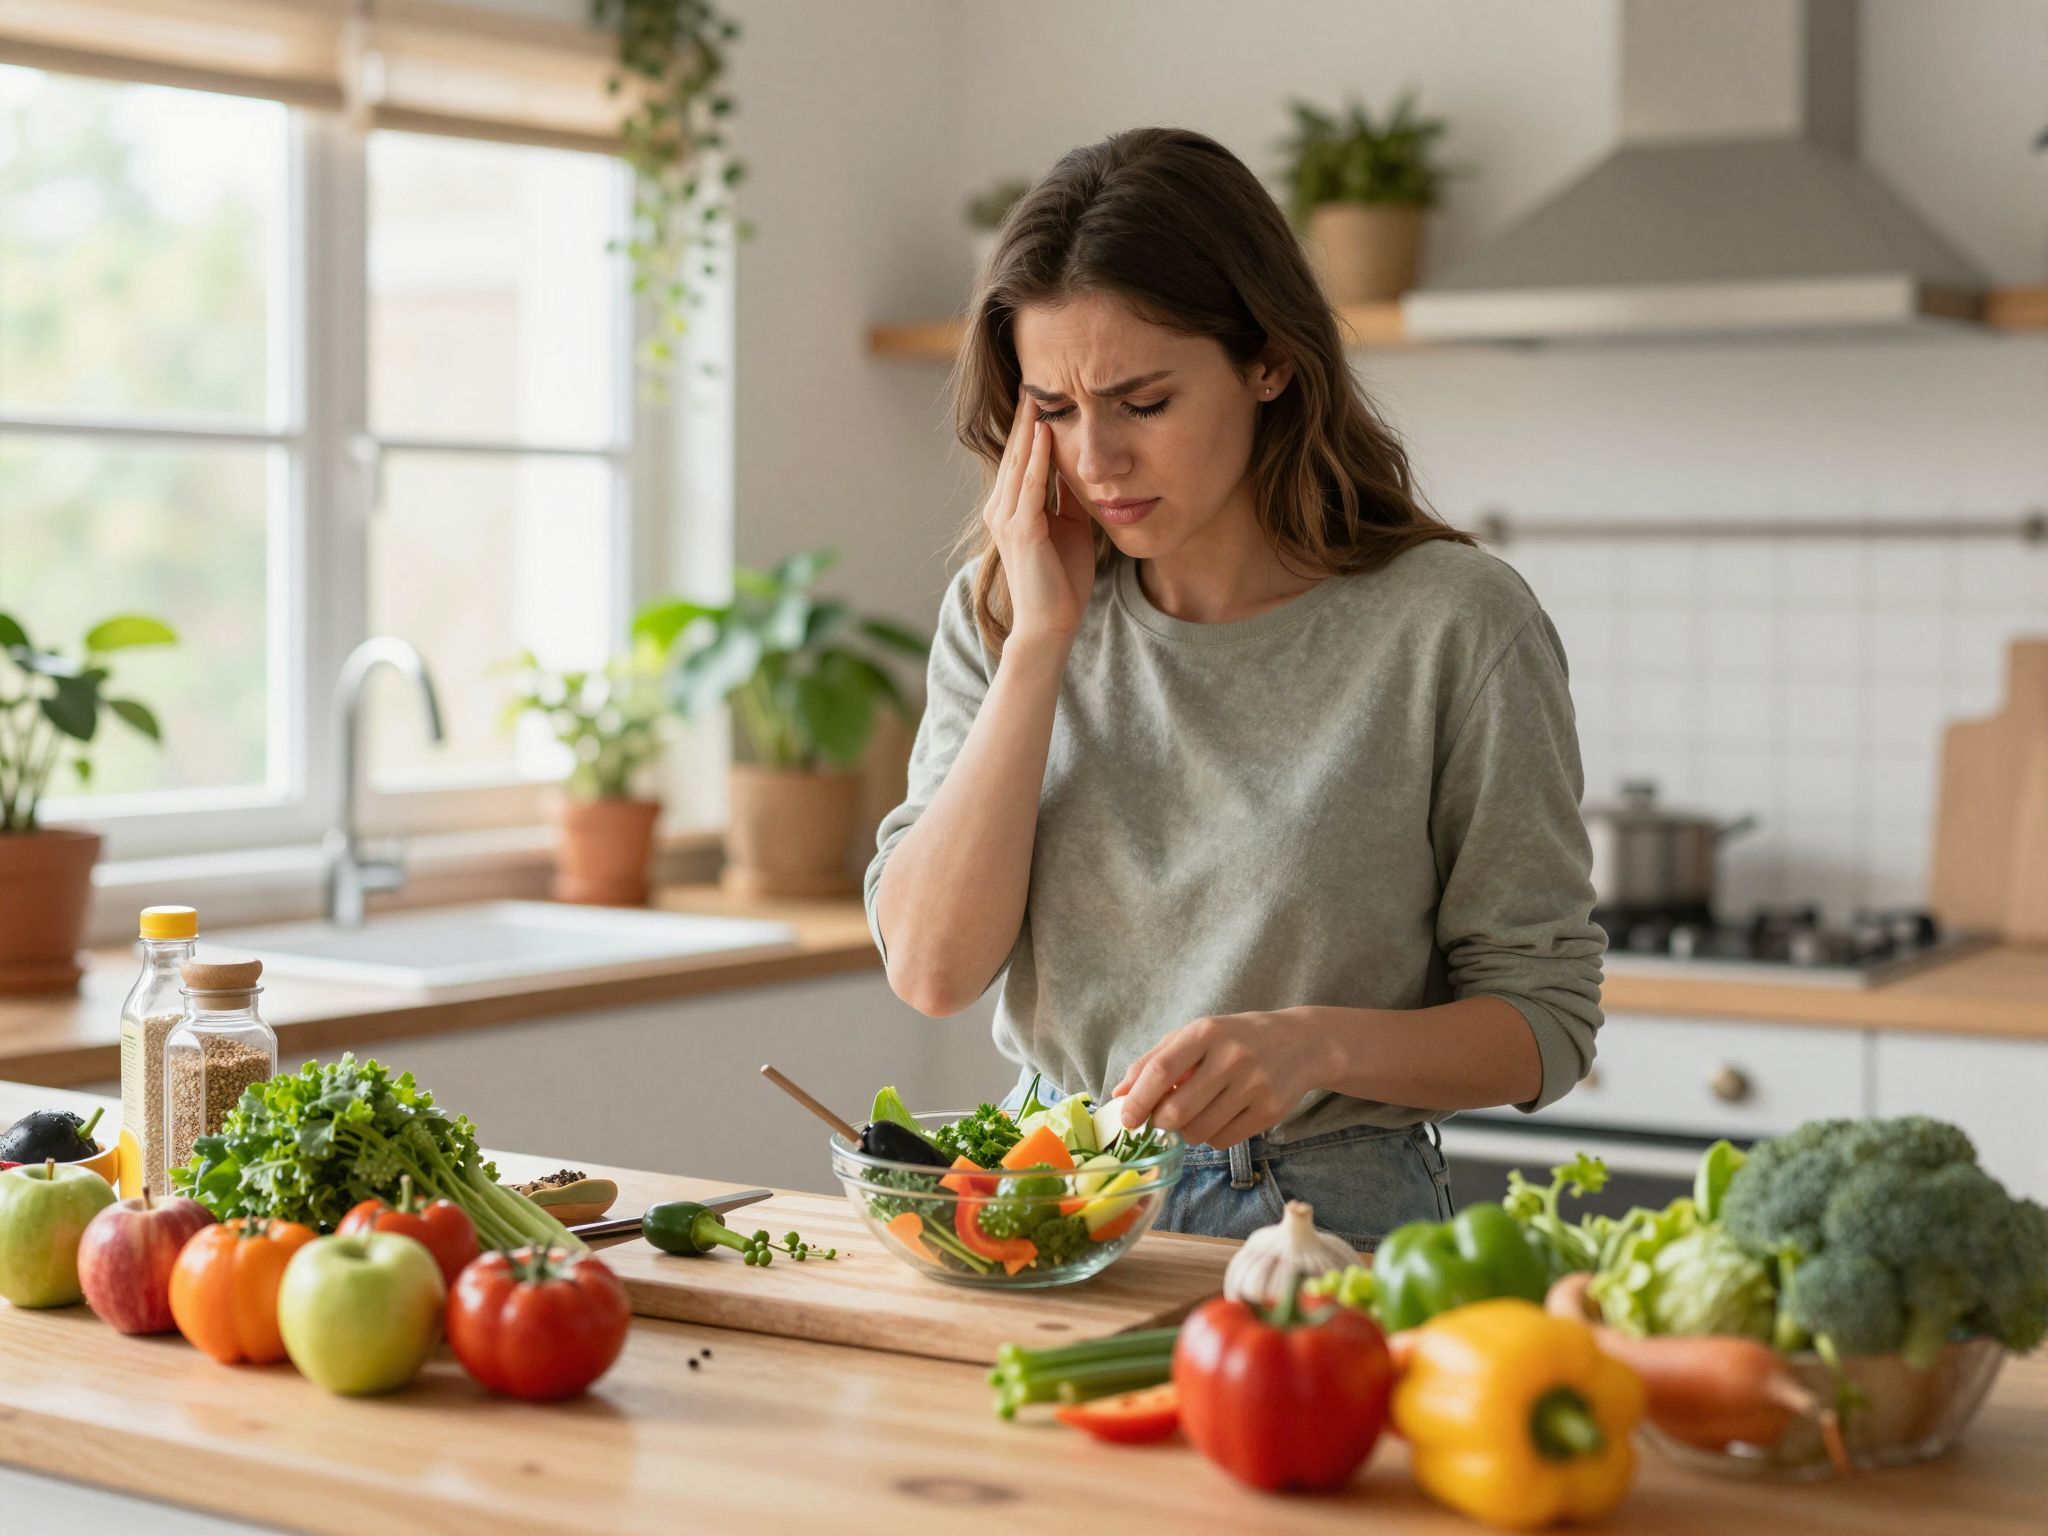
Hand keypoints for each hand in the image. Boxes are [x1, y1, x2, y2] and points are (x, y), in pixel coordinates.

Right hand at [983, 393, 1095, 646]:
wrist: (1051, 623)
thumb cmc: (1062, 581)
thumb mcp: (1069, 528)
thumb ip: (1067, 497)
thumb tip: (1079, 467)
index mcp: (1011, 508)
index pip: (1020, 458)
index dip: (1031, 425)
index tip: (1042, 392)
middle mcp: (1001, 508)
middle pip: (1015, 452)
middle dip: (1026, 416)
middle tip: (1035, 377)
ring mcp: (1006, 518)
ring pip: (1019, 463)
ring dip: (1031, 428)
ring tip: (1039, 394)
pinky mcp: (1020, 530)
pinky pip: (1030, 486)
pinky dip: (1038, 459)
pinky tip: (1048, 433)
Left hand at [1112, 1010, 1334, 1149]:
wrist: (1301, 1043)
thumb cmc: (1236, 1038)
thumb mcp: (1196, 1035)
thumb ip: (1154, 1061)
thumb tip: (1119, 1095)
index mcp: (1206, 1032)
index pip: (1161, 1070)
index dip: (1138, 1100)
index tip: (1126, 1119)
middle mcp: (1231, 1057)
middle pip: (1177, 1110)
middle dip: (1161, 1122)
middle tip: (1162, 1118)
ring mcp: (1253, 1085)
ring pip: (1199, 1131)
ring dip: (1186, 1132)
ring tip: (1194, 1114)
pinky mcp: (1268, 1111)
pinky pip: (1222, 1140)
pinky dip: (1210, 1137)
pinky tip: (1218, 1117)